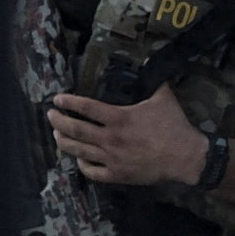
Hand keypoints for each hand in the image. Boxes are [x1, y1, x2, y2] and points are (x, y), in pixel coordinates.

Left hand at [48, 88, 209, 187]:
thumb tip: (148, 61)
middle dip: (58, 121)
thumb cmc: (173, 126)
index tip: (57, 99)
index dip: (68, 102)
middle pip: (75, 129)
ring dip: (64, 141)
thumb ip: (153, 80)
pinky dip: (82, 164)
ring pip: (78, 151)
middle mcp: (109, 138)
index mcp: (118, 118)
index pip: (85, 108)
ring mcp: (111, 158)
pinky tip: (79, 159)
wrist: (184, 156)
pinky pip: (91, 171)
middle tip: (50, 116)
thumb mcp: (164, 97)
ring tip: (57, 135)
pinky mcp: (116, 175)